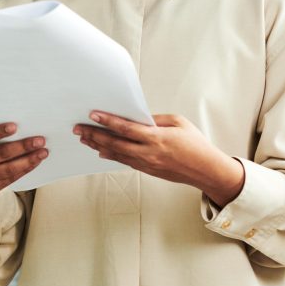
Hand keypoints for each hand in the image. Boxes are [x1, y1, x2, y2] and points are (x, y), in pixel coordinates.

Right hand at [0, 123, 47, 206]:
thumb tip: (24, 127)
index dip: (0, 131)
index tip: (15, 126)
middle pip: (2, 154)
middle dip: (23, 147)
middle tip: (40, 140)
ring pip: (9, 169)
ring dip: (29, 160)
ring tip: (43, 152)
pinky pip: (12, 178)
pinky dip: (26, 169)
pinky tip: (36, 161)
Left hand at [74, 111, 243, 206]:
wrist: (205, 170)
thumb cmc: (195, 144)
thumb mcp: (178, 122)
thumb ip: (155, 120)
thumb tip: (138, 117)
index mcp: (156, 138)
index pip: (126, 128)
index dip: (107, 121)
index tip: (93, 115)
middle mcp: (148, 152)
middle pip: (115, 143)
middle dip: (94, 135)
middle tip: (79, 129)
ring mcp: (146, 164)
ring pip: (116, 154)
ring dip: (98, 146)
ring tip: (84, 139)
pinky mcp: (147, 170)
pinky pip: (124, 162)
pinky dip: (111, 155)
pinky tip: (101, 151)